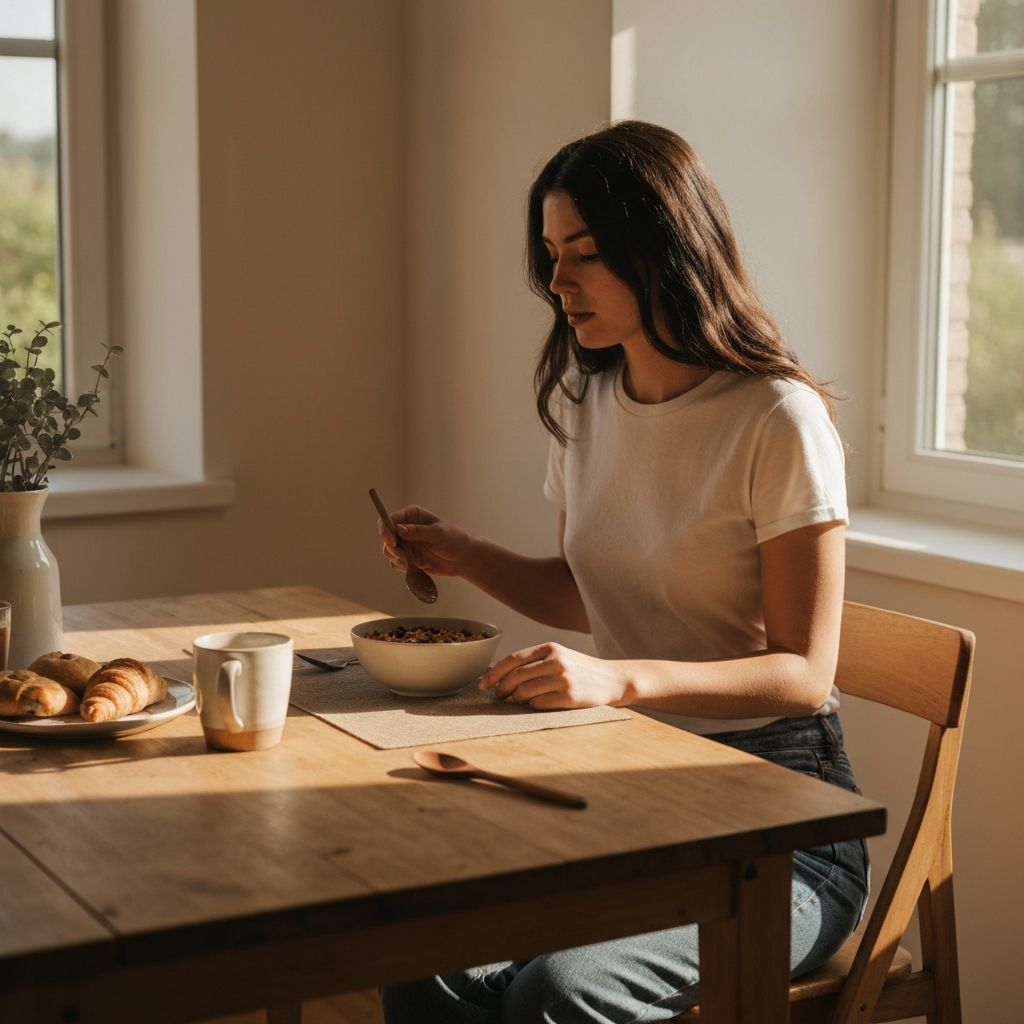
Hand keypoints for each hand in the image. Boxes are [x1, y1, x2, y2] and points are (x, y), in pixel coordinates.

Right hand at [379, 505, 473, 577]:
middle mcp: (406, 527)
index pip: (390, 519)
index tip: (391, 541)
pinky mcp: (408, 557)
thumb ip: (419, 531)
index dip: (386, 529)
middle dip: (391, 547)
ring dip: (397, 557)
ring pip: (389, 550)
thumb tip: (399, 528)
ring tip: (412, 562)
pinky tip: (415, 566)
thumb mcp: (438, 533)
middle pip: (386, 536)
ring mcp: (406, 543)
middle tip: (402, 555)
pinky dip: (402, 566)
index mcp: (412, 515)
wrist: (463, 558)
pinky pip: (396, 562)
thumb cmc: (455, 540)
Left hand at [479, 643, 628, 709]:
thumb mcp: (560, 656)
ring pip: (524, 692)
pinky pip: (539, 704)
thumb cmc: (581, 670)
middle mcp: (556, 661)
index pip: (513, 660)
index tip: (483, 684)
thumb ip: (535, 662)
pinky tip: (537, 705)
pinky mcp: (570, 697)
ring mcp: (563, 679)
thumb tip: (501, 676)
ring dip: (517, 700)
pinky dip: (532, 706)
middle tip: (497, 697)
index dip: (494, 673)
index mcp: (550, 648)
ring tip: (519, 701)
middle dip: (501, 689)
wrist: (614, 680)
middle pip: (515, 677)